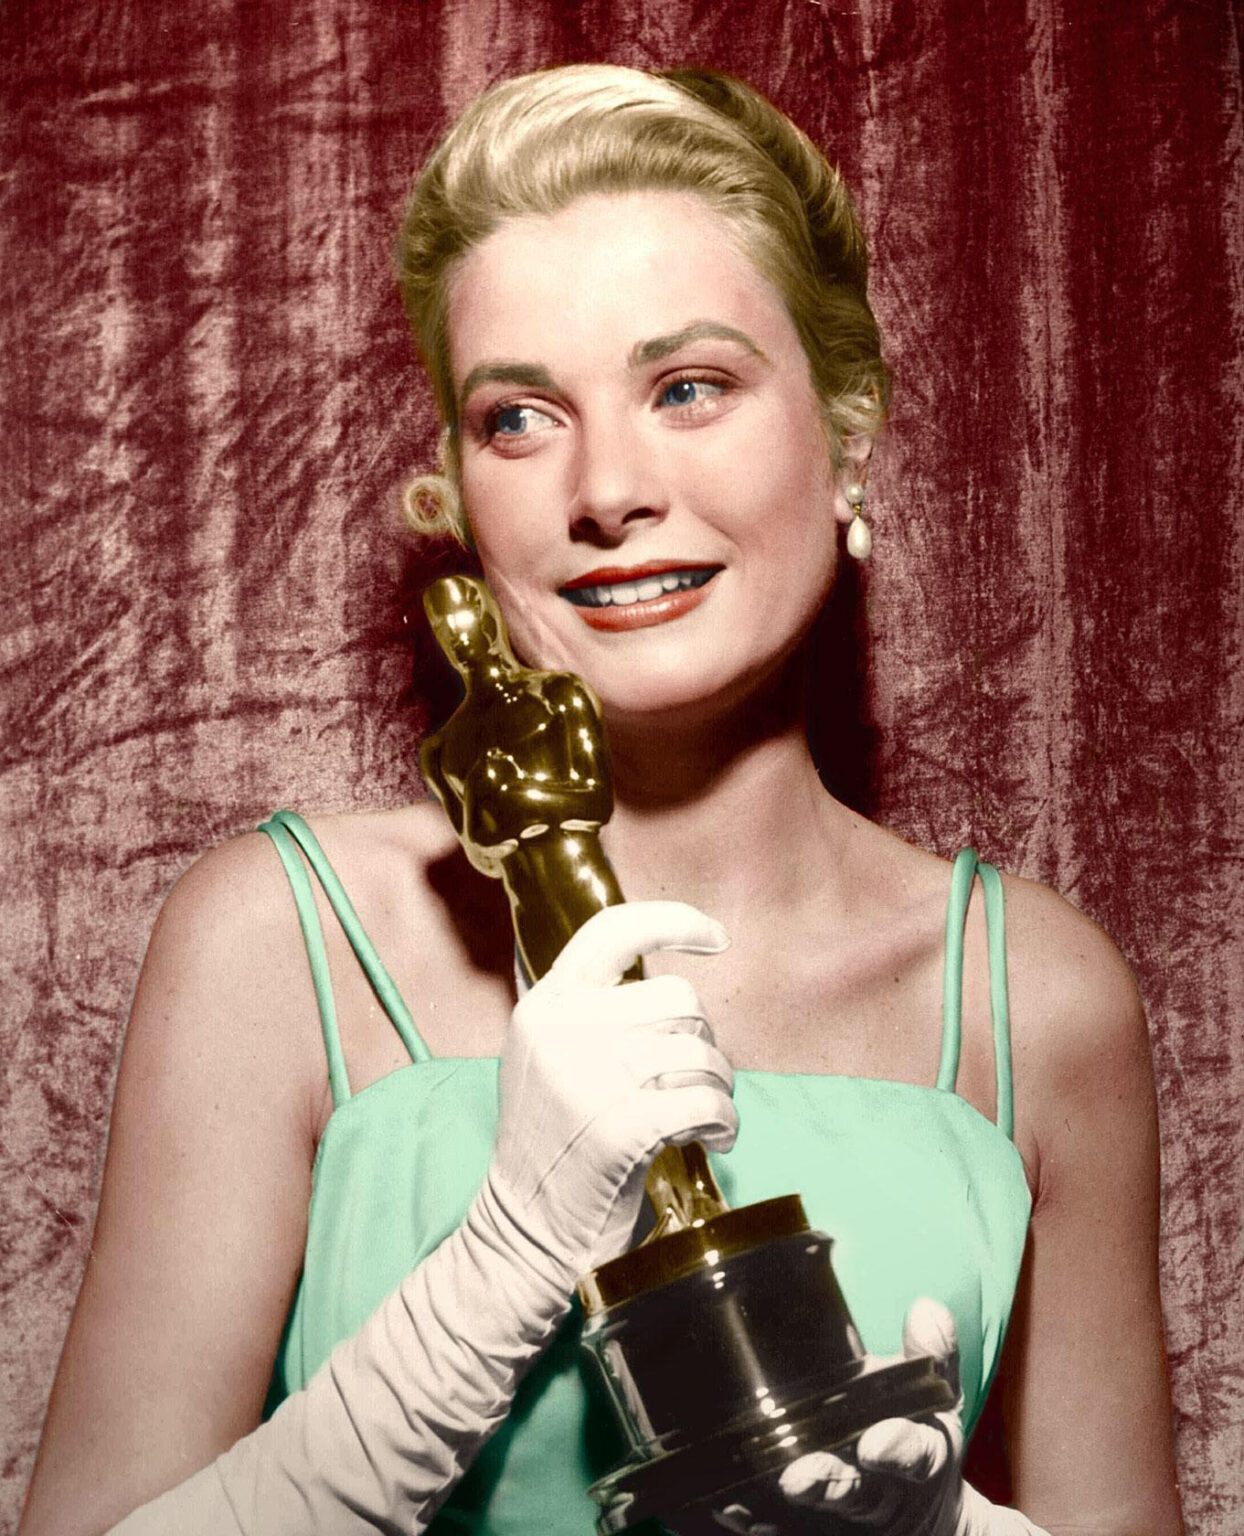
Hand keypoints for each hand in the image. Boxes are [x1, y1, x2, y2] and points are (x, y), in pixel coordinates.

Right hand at [480, 899, 738, 1291]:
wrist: (524, 1228)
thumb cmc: (549, 1143)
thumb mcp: (543, 1057)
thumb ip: (587, 1012)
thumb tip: (663, 984)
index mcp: (545, 1004)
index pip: (615, 931)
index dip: (674, 922)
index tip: (714, 938)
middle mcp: (565, 1029)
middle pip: (679, 999)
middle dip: (703, 1039)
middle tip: (695, 1077)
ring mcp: (592, 1078)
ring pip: (701, 1052)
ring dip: (718, 1084)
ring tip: (704, 1113)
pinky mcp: (624, 1129)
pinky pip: (708, 1103)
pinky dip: (725, 1121)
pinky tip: (715, 1137)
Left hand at [717, 1301, 1044, 1535]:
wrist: (923, 1518)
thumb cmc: (918, 1435)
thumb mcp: (938, 1397)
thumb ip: (932, 1354)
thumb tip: (926, 1308)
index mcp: (922, 1454)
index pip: (917, 1452)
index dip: (897, 1448)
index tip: (874, 1443)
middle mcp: (884, 1491)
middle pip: (856, 1490)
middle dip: (826, 1482)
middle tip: (796, 1476)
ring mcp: (849, 1517)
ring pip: (817, 1515)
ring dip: (783, 1508)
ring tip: (749, 1496)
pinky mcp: (816, 1530)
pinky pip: (787, 1530)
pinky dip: (761, 1522)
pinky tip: (728, 1509)